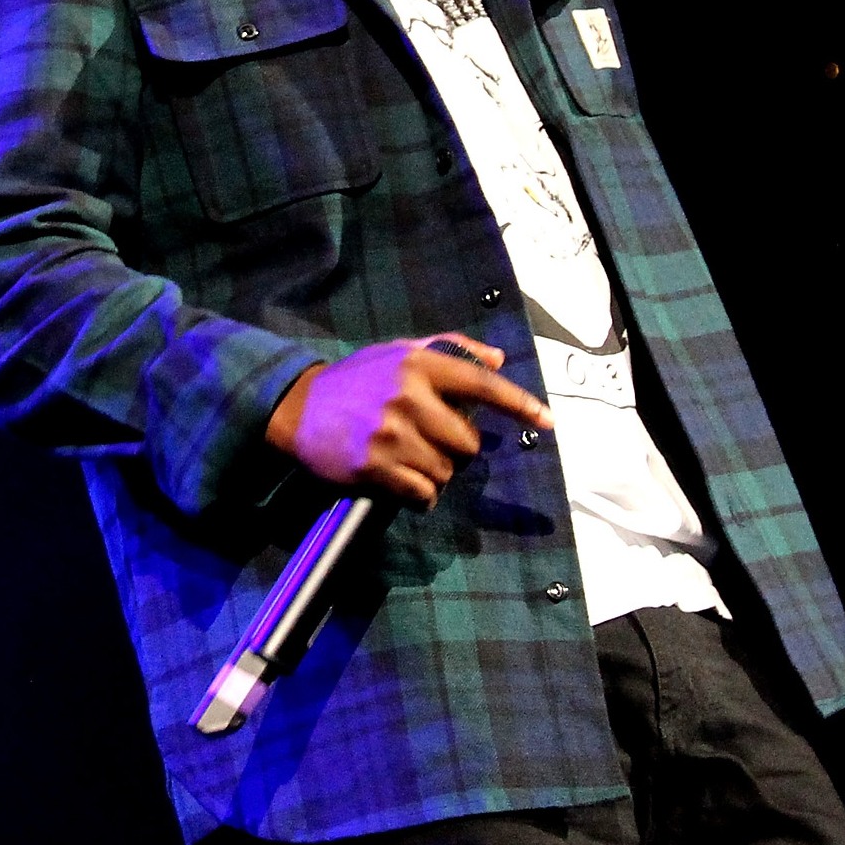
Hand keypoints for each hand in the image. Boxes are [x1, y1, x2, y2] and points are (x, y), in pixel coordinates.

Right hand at [264, 334, 553, 509]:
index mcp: (416, 364)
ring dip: (436, 472)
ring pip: (446, 471)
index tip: (547, 421)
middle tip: (432, 440)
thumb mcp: (399, 351)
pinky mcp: (375, 467)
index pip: (480, 384)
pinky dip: (421, 494)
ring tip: (410, 457)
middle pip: (468, 442)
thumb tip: (498, 360)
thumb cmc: (357, 378)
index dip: (518, 403)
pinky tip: (403, 479)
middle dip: (458, 447)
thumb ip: (450, 350)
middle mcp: (407, 396)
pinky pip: (423, 494)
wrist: (298, 407)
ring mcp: (391, 434)